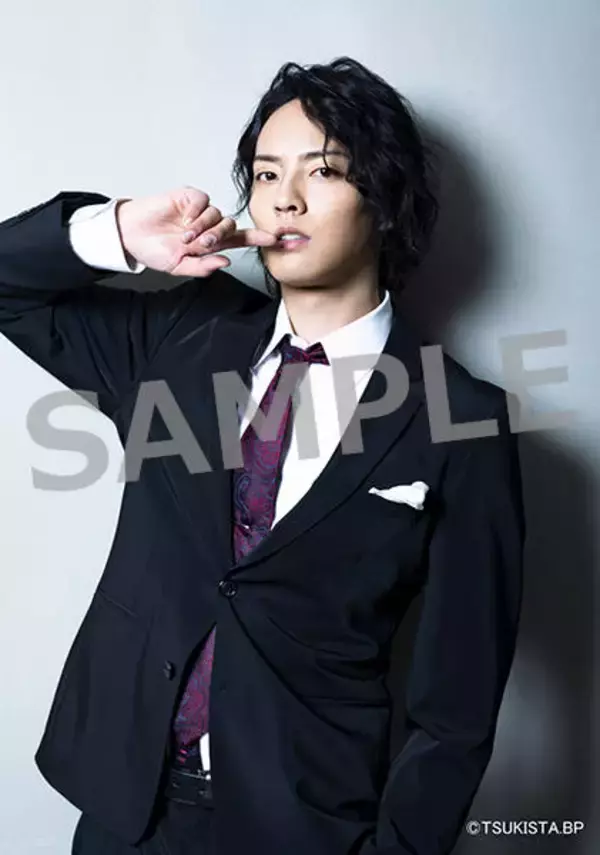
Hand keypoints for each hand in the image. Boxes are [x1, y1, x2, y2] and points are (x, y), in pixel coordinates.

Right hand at [116, 185, 276, 276]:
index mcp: (210, 243)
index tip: (276, 239)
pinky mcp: (188, 197)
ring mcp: (199, 211)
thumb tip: (226, 262)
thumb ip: (202, 267)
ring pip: (218, 215)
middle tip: (201, 245)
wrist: (130, 234)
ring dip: (204, 228)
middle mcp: (208, 225)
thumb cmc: (153, 250)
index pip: (240, 240)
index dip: (258, 238)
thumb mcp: (178, 266)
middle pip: (230, 227)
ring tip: (186, 237)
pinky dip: (197, 212)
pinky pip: (204, 201)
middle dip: (219, 237)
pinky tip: (184, 219)